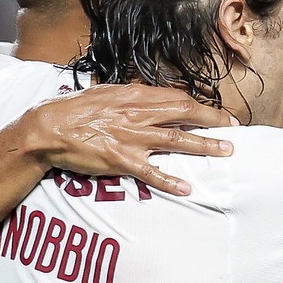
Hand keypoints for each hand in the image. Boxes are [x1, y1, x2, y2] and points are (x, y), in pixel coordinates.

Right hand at [18, 84, 234, 196]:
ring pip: (176, 140)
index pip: (177, 98)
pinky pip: (150, 172)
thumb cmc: (73, 110)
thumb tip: (152, 99)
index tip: (219, 115)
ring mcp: (130, 137)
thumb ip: (130, 97)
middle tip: (234, 130)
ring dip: (204, 146)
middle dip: (213, 122)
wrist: (47, 128)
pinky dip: (169, 180)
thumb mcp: (105, 94)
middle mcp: (137, 114)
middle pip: (184, 114)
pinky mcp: (120, 159)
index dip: (202, 107)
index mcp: (133, 96)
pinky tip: (186, 188)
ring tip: (225, 152)